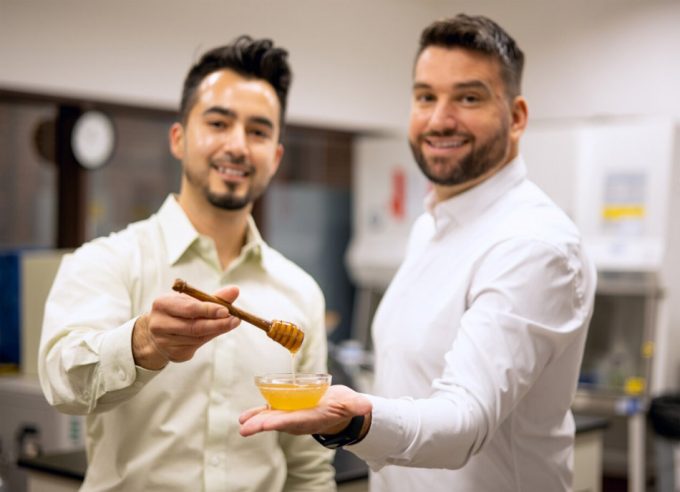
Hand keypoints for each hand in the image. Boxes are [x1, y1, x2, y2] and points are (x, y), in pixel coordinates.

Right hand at [132, 285, 240, 369]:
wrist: (157, 333)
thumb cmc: (179, 312)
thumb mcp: (191, 300)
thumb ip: (213, 297)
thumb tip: (235, 290)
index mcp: (162, 304)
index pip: (189, 308)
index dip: (209, 310)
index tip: (227, 310)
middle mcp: (159, 324)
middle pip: (194, 327)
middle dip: (218, 324)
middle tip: (235, 320)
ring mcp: (164, 341)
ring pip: (197, 338)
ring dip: (216, 331)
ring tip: (229, 324)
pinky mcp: (173, 354)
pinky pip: (196, 346)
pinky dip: (208, 338)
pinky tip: (213, 332)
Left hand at [239, 385, 371, 437]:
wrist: (339, 409)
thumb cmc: (345, 405)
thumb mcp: (352, 403)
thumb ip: (356, 405)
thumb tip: (366, 406)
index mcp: (312, 418)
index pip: (294, 421)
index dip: (280, 422)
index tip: (267, 424)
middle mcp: (299, 420)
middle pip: (278, 422)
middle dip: (262, 424)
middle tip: (246, 427)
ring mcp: (291, 416)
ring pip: (271, 418)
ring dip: (256, 420)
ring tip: (242, 422)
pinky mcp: (287, 409)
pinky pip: (270, 412)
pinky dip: (258, 413)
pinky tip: (245, 416)